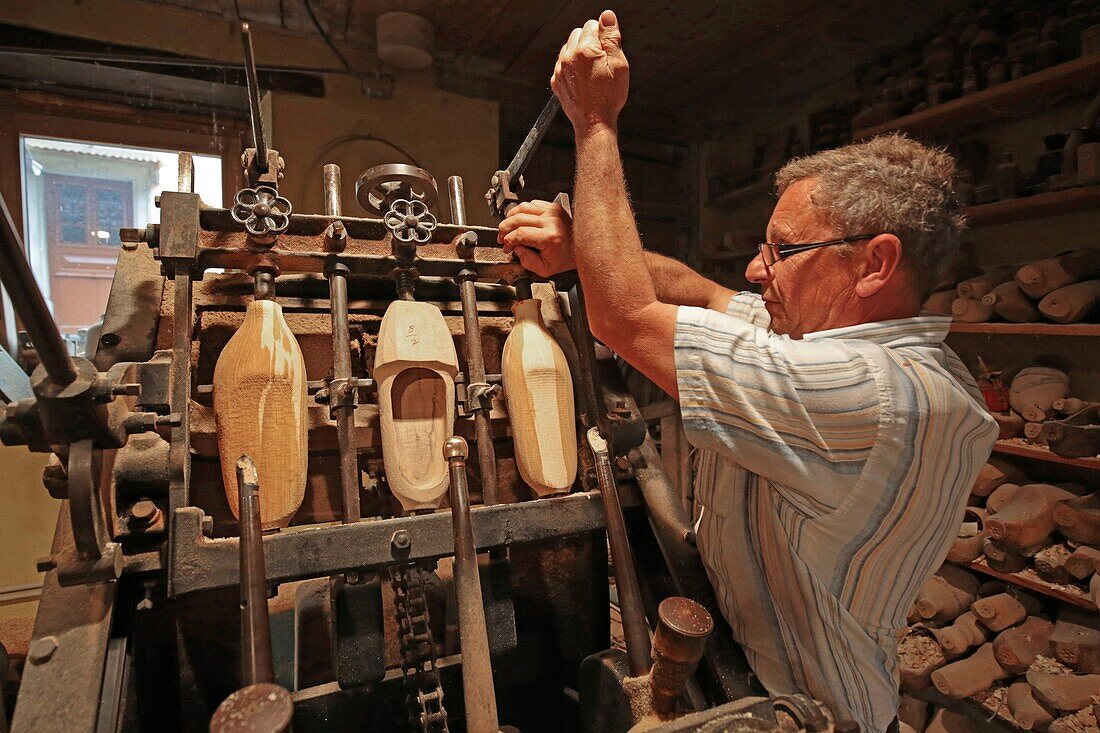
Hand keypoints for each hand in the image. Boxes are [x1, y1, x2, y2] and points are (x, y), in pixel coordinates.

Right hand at [497, 199, 574, 276]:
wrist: (583, 248)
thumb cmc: (567, 258)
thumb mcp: (545, 269)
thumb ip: (526, 261)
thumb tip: (515, 248)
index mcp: (550, 237)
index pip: (519, 234)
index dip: (508, 241)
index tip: (506, 247)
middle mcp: (551, 221)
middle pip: (517, 218)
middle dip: (505, 229)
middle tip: (502, 238)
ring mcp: (553, 211)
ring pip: (522, 207)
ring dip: (510, 218)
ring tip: (508, 228)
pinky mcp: (553, 206)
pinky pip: (531, 204)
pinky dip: (521, 211)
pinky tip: (520, 221)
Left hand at [551, 10, 628, 133]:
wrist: (594, 122)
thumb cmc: (609, 96)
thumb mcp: (619, 64)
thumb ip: (611, 37)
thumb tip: (607, 16)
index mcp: (585, 50)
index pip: (592, 25)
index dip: (603, 35)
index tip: (608, 49)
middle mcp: (569, 57)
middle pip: (577, 33)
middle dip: (589, 41)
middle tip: (601, 60)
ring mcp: (560, 69)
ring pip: (568, 48)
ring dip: (579, 53)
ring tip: (592, 70)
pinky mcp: (557, 81)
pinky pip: (562, 64)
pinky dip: (571, 67)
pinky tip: (583, 79)